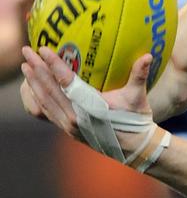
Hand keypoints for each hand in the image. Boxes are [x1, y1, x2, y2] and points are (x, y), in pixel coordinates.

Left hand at [21, 47, 153, 150]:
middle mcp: (75, 118)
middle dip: (37, 70)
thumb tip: (148, 56)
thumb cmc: (136, 120)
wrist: (134, 147)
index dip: (54, 65)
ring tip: (26, 67)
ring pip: (45, 102)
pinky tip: (34, 88)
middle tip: (27, 52)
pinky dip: (38, 98)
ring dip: (34, 83)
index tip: (43, 49)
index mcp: (90, 108)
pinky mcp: (68, 130)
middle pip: (50, 90)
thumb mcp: (138, 96)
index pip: (66, 82)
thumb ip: (139, 75)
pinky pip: (48, 112)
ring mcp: (69, 126)